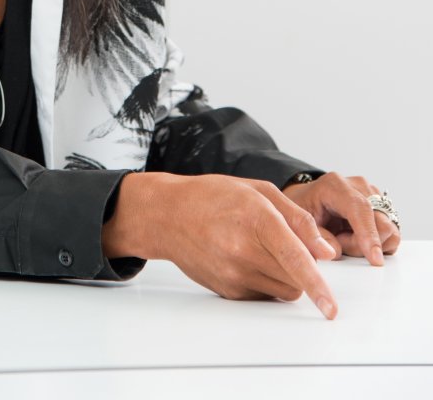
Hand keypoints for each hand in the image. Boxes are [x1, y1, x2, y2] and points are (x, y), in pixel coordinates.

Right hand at [103, 172, 338, 317]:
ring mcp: (233, 274)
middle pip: (294, 277)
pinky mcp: (228, 291)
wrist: (168, 215)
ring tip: (261, 248)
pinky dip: (266, 281)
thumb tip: (326, 252)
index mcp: (256, 218)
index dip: (317, 285)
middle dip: (301, 266)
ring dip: (285, 275)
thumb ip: (298, 218)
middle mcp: (243, 250)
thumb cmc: (213, 196)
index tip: (330, 309)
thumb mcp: (259, 190)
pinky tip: (245, 258)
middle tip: (283, 243)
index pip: (294, 257)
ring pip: (283, 290)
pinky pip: (264, 294)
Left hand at [283, 172, 400, 262]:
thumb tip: (335, 252)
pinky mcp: (382, 207)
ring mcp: (373, 195)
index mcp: (335, 185)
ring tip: (346, 239)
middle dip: (363, 245)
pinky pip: (390, 234)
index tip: (374, 259)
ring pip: (389, 231)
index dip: (369, 234)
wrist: (310, 199)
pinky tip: (356, 237)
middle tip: (340, 243)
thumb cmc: (305, 208)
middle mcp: (359, 186)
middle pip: (381, 223)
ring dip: (370, 244)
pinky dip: (375, 243)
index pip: (360, 208)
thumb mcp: (298, 222)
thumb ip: (314, 237)